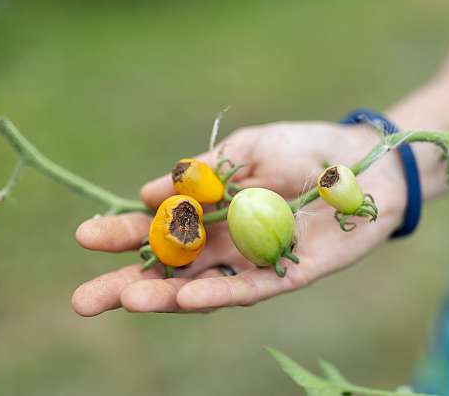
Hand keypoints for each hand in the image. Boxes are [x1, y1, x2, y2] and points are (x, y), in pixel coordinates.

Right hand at [71, 121, 406, 315]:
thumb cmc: (306, 149)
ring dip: (166, 296)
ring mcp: (254, 261)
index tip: (85, 236)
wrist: (365, 164)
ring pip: (203, 287)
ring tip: (127, 300)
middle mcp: (227, 242)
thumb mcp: (250, 148)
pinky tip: (187, 299)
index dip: (122, 233)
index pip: (158, 227)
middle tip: (83, 301)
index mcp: (213, 210)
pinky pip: (249, 289)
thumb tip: (147, 191)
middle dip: (128, 282)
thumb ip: (205, 173)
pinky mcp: (288, 275)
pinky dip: (219, 295)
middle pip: (171, 268)